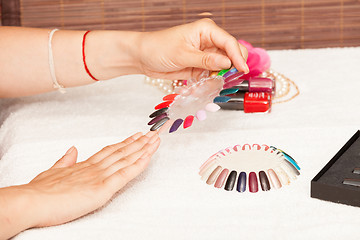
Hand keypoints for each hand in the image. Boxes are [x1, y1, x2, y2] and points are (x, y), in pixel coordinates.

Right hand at [0, 131, 159, 238]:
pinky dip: (139, 164)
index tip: (136, 136)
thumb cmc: (40, 191)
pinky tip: (148, 156)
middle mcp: (95, 168)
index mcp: (84, 166)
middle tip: (153, 133)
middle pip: (121, 151)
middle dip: (139, 142)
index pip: (110, 151)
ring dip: (143, 149)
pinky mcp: (102, 189)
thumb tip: (73, 149)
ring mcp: (99, 176)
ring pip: (126, 159)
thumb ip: (65, 161)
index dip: (124, 143)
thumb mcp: (52, 172)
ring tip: (156, 139)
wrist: (32, 201)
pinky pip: (125, 174)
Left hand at [138, 18, 248, 80]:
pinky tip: (212, 85)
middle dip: (234, 66)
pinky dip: (215, 80)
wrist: (143, 57)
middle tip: (232, 79)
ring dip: (225, 75)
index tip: (242, 70)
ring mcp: (206, 54)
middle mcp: (209, 41)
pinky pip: (214, 73)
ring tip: (221, 84)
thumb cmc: (159, 48)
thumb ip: (205, 60)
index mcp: (206, 30)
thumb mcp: (182, 54)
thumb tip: (227, 63)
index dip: (238, 57)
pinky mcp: (201, 65)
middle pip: (231, 53)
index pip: (229, 42)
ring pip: (225, 65)